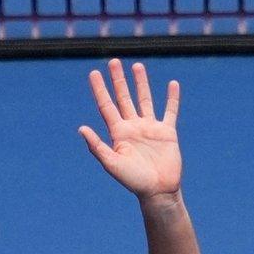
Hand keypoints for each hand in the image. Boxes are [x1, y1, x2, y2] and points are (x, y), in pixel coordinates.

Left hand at [79, 58, 183, 200]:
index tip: (93, 73)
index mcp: (118, 133)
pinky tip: (172, 84)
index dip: (100, 89)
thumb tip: (81, 128)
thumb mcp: (112, 163)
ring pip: (144, 100)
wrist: (157, 191)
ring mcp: (150, 128)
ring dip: (141, 83)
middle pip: (123, 98)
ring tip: (137, 66)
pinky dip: (172, 98)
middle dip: (118, 80)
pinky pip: (170, 111)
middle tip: (113, 61)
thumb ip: (97, 146)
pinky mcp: (167, 132)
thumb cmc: (133, 181)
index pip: (106, 106)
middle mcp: (133, 127)